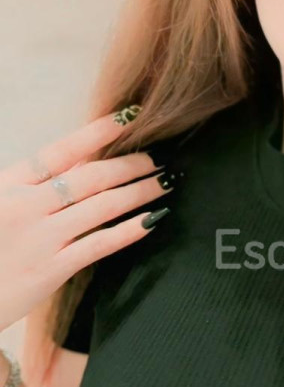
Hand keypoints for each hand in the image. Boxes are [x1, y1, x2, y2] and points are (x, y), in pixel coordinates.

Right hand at [0, 110, 173, 334]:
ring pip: (102, 207)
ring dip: (140, 191)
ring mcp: (40, 238)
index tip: (130, 117)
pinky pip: (98, 244)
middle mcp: (25, 206)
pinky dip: (129, 230)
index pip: (60, 150)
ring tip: (165, 182)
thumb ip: (36, 182)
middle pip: (90, 177)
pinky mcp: (51, 269)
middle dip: (132, 164)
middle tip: (161, 156)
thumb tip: (82, 160)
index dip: (98, 132)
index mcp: (9, 183)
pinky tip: (152, 220)